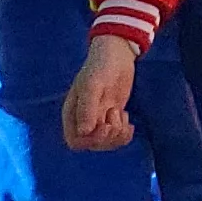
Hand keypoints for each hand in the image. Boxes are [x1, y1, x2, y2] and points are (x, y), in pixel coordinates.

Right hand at [63, 33, 139, 151]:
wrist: (117, 56)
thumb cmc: (100, 67)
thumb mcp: (92, 86)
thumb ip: (87, 108)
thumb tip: (83, 132)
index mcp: (72, 114)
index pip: (75, 141)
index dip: (90, 141)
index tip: (105, 126)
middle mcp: (83, 120)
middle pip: (93, 144)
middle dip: (108, 137)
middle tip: (116, 115)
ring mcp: (99, 119)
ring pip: (107, 143)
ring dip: (118, 135)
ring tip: (122, 115)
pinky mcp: (113, 117)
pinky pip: (117, 136)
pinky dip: (125, 133)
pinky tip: (129, 120)